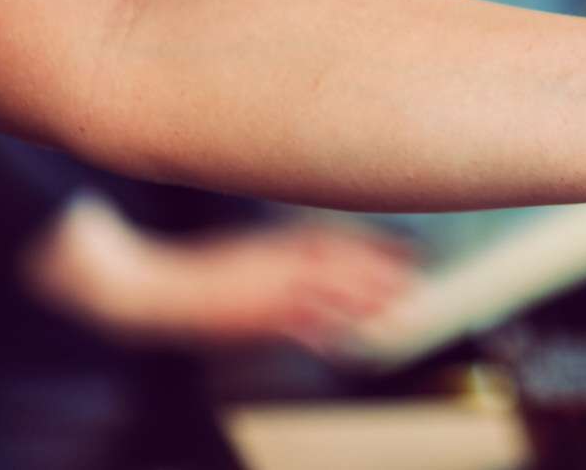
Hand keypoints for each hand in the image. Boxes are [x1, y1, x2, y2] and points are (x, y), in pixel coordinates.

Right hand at [154, 221, 415, 353]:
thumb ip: (293, 250)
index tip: (409, 251)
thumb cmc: (214, 268)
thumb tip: (324, 252)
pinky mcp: (262, 322)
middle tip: (413, 282)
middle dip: (381, 275)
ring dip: (365, 304)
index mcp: (286, 242)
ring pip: (331, 297)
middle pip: (345, 267)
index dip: (378, 246)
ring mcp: (276, 292)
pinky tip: (344, 344)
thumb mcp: (260, 248)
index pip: (343, 241)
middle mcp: (287, 264)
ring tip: (394, 309)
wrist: (172, 289)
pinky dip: (325, 336)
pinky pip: (302, 329)